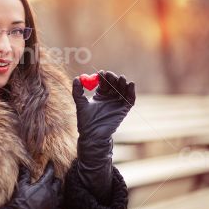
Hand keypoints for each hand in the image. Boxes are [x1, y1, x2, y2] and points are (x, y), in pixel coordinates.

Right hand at [0, 161, 62, 208]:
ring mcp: (54, 204)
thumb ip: (24, 174)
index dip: (50, 167)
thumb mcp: (22, 186)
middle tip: (53, 177)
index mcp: (44, 185)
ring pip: (62, 196)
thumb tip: (23, 164)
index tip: (51, 162)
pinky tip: (57, 203)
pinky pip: (61, 207)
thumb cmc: (21, 202)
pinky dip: (60, 203)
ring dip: (60, 191)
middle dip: (55, 179)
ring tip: (57, 190)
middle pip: (58, 183)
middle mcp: (52, 194)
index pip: (50, 172)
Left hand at [72, 70, 134, 201]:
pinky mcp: (124, 110)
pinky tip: (130, 84)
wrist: (92, 134)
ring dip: (122, 83)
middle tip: (110, 75)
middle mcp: (110, 98)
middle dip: (113, 79)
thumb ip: (77, 91)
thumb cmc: (85, 121)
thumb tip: (76, 78)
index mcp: (100, 95)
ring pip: (122, 90)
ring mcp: (117, 104)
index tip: (101, 73)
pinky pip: (130, 99)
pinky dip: (131, 92)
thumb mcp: (80, 104)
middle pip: (114, 85)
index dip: (104, 77)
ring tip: (121, 78)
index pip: (104, 83)